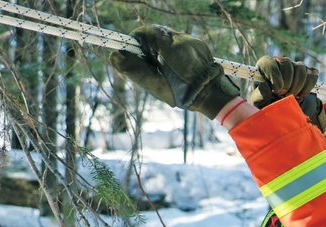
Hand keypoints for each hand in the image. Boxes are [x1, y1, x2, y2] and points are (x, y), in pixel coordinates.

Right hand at [110, 25, 239, 119]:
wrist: (210, 93)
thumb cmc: (182, 92)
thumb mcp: (155, 84)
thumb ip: (135, 69)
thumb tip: (115, 55)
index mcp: (167, 49)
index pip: (143, 33)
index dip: (135, 43)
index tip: (134, 55)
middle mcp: (179, 39)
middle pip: (154, 34)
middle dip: (150, 48)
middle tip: (153, 66)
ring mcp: (190, 40)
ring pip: (167, 38)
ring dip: (162, 49)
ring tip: (168, 68)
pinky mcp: (197, 43)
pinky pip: (180, 42)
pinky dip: (176, 51)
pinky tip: (180, 65)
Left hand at [249, 56, 325, 131]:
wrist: (286, 109)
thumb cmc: (269, 103)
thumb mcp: (261, 102)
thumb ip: (260, 95)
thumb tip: (264, 85)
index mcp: (265, 66)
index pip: (269, 62)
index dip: (275, 77)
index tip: (277, 91)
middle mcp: (279, 61)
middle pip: (286, 63)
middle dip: (287, 83)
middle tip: (283, 96)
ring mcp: (294, 65)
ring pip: (300, 68)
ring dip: (297, 86)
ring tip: (291, 97)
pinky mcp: (307, 71)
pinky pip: (311, 75)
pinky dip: (307, 87)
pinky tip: (300, 95)